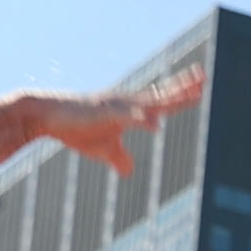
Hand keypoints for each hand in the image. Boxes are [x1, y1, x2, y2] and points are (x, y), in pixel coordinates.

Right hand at [34, 67, 204, 177]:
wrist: (47, 118)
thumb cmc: (75, 130)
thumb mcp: (103, 150)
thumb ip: (119, 158)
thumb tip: (129, 172)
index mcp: (130, 112)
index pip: (162, 102)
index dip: (182, 95)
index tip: (201, 87)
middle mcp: (126, 104)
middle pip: (161, 96)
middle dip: (183, 88)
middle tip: (204, 78)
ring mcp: (115, 106)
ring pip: (148, 103)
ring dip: (170, 99)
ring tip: (193, 93)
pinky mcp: (101, 112)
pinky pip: (124, 116)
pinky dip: (140, 119)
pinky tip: (155, 125)